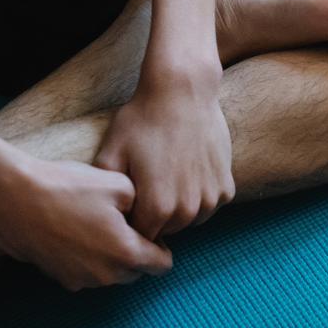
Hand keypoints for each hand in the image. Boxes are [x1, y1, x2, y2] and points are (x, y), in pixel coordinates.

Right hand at [0, 154, 171, 289]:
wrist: (15, 197)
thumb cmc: (68, 187)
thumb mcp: (120, 183)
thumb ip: (144, 204)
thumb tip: (146, 217)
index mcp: (125, 253)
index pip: (162, 265)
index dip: (162, 245)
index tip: (151, 228)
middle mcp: (105, 275)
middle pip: (136, 271)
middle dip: (136, 251)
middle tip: (122, 222)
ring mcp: (80, 280)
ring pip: (110, 273)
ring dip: (111, 256)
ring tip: (97, 224)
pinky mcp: (58, 278)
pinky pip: (85, 272)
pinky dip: (87, 258)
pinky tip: (76, 232)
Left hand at [94, 64, 234, 241]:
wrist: (183, 91)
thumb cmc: (143, 120)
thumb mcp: (110, 153)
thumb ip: (105, 192)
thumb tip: (102, 217)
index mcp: (157, 209)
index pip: (140, 236)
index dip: (131, 221)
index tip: (126, 201)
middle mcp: (188, 210)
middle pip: (165, 230)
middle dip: (154, 216)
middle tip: (147, 184)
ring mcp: (211, 199)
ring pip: (188, 220)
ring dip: (177, 208)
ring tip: (166, 176)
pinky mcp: (226, 187)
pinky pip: (208, 205)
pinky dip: (198, 196)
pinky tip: (187, 171)